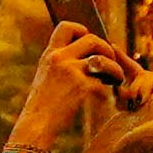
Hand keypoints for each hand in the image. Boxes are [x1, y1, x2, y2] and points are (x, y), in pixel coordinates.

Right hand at [0, 26, 124, 152]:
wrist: (36, 125)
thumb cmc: (42, 106)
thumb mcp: (45, 76)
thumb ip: (60, 63)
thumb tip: (84, 56)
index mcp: (50, 54)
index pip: (67, 27)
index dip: (83, 31)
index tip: (90, 45)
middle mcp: (59, 58)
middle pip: (92, 39)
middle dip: (106, 49)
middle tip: (110, 62)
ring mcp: (70, 71)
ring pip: (103, 58)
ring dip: (114, 67)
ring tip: (116, 77)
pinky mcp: (81, 87)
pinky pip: (104, 79)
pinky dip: (111, 84)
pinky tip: (111, 90)